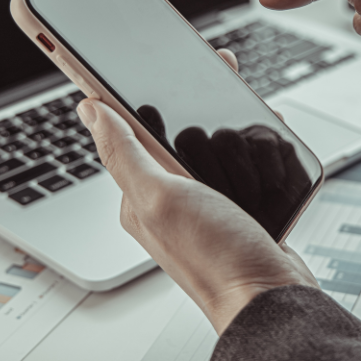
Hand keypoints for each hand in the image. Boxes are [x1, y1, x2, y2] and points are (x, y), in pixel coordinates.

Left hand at [77, 50, 317, 334]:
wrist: (271, 298)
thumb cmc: (216, 258)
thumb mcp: (161, 197)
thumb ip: (124, 152)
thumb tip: (89, 109)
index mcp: (140, 192)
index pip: (136, 127)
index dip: (151, 91)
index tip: (174, 62)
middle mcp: (170, 197)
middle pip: (182, 132)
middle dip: (205, 111)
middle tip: (225, 90)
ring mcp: (206, 204)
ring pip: (218, 146)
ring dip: (237, 134)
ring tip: (253, 133)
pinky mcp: (238, 211)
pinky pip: (244, 168)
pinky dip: (258, 154)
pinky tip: (268, 151)